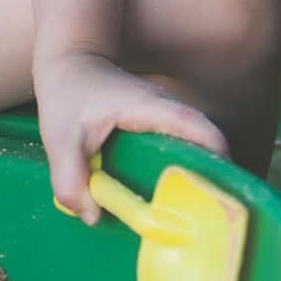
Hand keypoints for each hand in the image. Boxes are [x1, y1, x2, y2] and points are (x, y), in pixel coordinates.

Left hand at [34, 51, 229, 222]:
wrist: (69, 63)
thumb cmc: (66, 94)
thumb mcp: (59, 141)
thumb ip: (69, 181)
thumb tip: (93, 217)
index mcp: (149, 107)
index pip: (197, 127)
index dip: (216, 155)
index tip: (221, 186)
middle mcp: (165, 110)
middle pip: (203, 143)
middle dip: (209, 176)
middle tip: (205, 214)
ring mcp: (163, 117)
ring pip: (191, 147)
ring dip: (194, 175)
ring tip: (191, 212)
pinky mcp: (155, 127)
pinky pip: (175, 149)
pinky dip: (175, 171)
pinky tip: (165, 197)